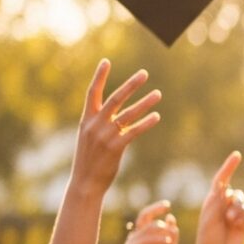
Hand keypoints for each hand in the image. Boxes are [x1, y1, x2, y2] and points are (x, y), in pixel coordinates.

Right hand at [73, 60, 161, 192]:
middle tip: (145, 73)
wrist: (85, 183)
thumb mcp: (89, 138)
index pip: (92, 93)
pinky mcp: (115, 147)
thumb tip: (117, 117)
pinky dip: (146, 123)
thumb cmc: (89, 161)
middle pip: (115, 98)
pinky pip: (134, 131)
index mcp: (86, 120)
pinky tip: (157, 116)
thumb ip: (100, 125)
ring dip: (145, 102)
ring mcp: (105, 135)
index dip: (99, 76)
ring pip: (128, 114)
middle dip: (131, 84)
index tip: (106, 61)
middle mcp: (95, 124)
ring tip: (158, 94)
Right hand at [124, 201, 177, 243]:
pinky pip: (146, 239)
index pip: (147, 216)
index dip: (156, 209)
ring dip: (163, 232)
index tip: (167, 205)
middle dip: (155, 209)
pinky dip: (159, 239)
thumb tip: (170, 217)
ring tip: (171, 242)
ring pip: (148, 227)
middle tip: (167, 205)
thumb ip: (171, 234)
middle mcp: (136, 236)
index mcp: (144, 234)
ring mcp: (132, 242)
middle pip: (143, 216)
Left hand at [190, 153, 243, 243]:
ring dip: (240, 212)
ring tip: (232, 223)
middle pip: (237, 193)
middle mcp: (223, 206)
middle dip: (235, 202)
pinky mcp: (243, 224)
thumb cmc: (207, 239)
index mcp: (212, 201)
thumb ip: (217, 203)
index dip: (229, 167)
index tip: (237, 155)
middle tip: (228, 216)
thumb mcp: (209, 219)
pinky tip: (238, 228)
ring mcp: (234, 215)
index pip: (221, 180)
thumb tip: (225, 187)